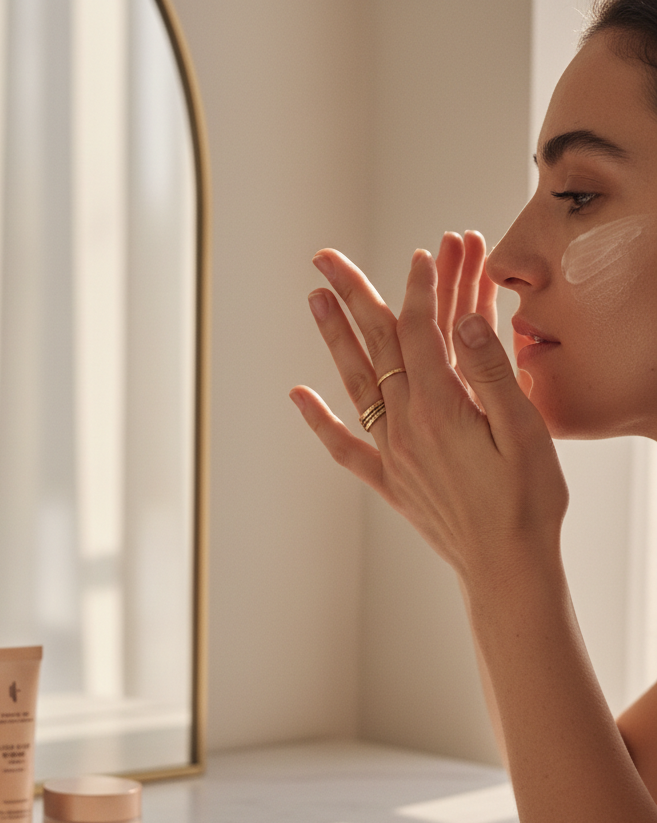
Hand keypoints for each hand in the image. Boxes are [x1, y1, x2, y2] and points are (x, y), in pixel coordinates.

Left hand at [289, 246, 566, 583]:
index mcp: (440, 408)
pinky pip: (343, 446)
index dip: (422, 288)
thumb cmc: (527, 501)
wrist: (506, 566)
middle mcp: (405, 425)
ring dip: (334, 338)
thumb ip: (490, 373)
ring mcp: (391, 452)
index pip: (421, 332)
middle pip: (377, 346)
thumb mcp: (525, 431)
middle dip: (354, 294)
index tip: (426, 252)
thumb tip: (463, 321)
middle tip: (325, 256)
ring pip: (354, 383)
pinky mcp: (387, 479)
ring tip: (314, 299)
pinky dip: (319, 420)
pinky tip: (299, 396)